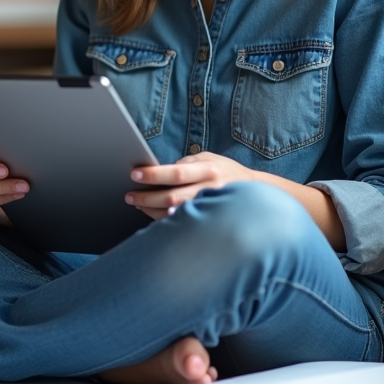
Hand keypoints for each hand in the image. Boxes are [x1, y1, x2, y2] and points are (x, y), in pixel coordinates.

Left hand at [125, 152, 258, 219]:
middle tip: (129, 195)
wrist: (254, 194)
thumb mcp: (208, 159)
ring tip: (137, 203)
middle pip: (172, 197)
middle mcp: (210, 191)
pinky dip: (163, 220)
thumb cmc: (224, 172)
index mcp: (209, 171)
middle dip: (146, 197)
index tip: (135, 174)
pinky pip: (181, 224)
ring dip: (151, 210)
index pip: (177, 174)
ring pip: (175, 214)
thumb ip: (185, 164)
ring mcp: (210, 210)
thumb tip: (156, 170)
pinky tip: (151, 213)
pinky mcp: (208, 223)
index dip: (154, 175)